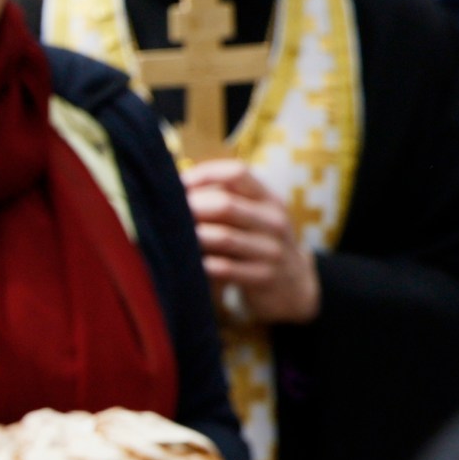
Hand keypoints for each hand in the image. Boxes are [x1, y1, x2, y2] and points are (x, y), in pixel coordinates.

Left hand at [184, 160, 319, 324]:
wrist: (294, 286)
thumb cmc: (258, 244)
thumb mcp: (253, 217)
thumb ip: (224, 199)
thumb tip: (175, 187)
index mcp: (269, 199)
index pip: (237, 173)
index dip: (203, 175)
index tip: (177, 185)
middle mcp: (274, 221)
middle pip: (226, 205)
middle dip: (191, 208)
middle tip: (164, 214)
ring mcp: (272, 250)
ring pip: (224, 237)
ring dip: (193, 237)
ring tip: (170, 238)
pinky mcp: (264, 277)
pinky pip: (226, 269)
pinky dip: (202, 265)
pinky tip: (187, 263)